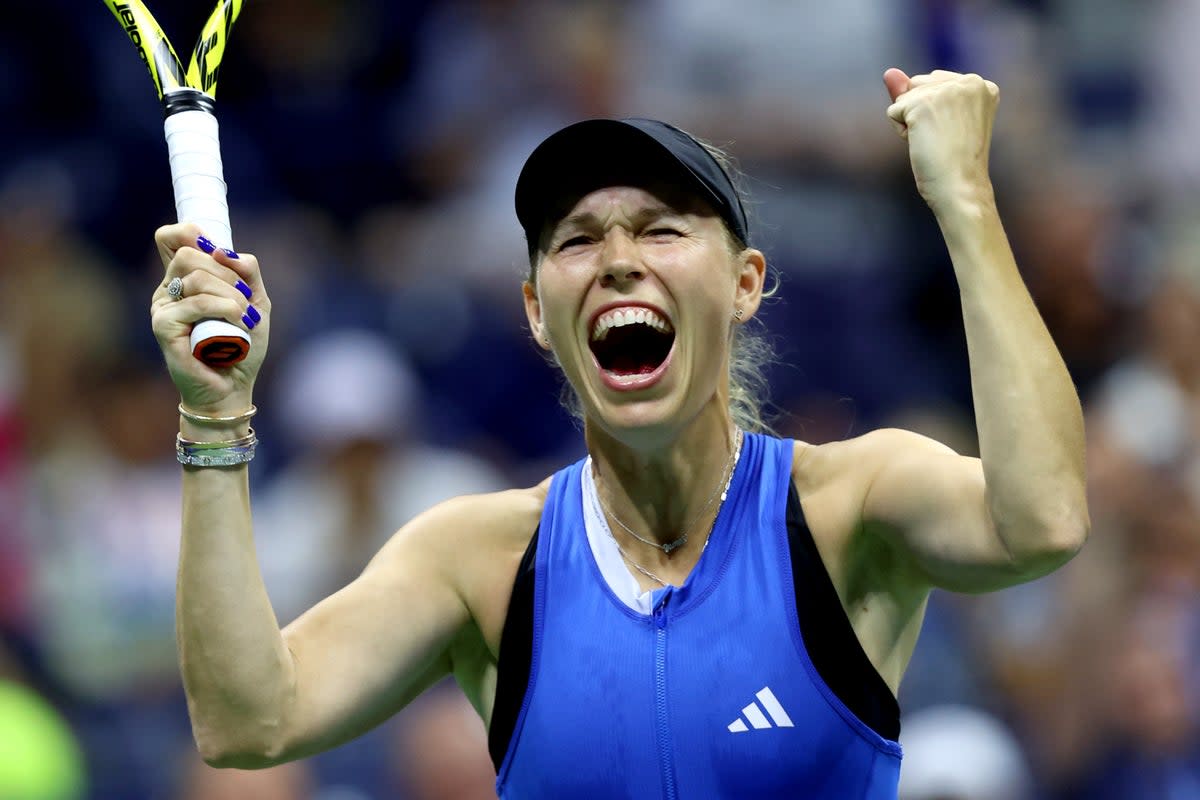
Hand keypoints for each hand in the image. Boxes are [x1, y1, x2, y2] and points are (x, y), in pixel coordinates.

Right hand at [151, 222, 270, 412]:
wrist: (232, 387)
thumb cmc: (241, 346)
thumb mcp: (255, 302)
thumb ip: (247, 271)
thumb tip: (224, 251)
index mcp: (184, 279)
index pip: (170, 237)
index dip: (191, 233)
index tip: (219, 253)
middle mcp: (168, 289)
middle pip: (189, 253)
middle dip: (226, 272)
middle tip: (245, 299)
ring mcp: (162, 307)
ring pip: (197, 277)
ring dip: (232, 295)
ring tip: (245, 318)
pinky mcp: (163, 326)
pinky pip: (196, 303)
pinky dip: (225, 309)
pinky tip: (238, 324)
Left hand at [884, 68, 998, 211]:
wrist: (960, 188)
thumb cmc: (954, 163)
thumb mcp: (940, 121)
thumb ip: (916, 92)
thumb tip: (888, 72)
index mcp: (982, 85)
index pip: (936, 85)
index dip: (936, 114)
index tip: (956, 135)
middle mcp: (969, 81)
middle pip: (919, 85)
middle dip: (921, 114)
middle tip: (944, 140)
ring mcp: (945, 90)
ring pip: (905, 97)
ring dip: (911, 123)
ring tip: (935, 142)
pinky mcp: (922, 103)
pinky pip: (894, 111)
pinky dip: (901, 131)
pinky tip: (923, 144)